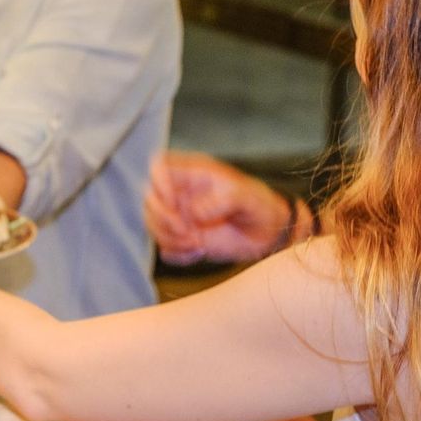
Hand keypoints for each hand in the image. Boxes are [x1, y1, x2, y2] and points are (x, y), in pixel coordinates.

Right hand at [144, 151, 296, 263]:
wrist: (269, 233)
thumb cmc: (260, 205)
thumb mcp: (247, 196)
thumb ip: (223, 199)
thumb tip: (194, 213)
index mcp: (193, 174)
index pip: (160, 166)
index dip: (158, 182)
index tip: (173, 201)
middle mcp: (182, 194)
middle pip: (150, 199)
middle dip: (162, 218)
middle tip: (187, 231)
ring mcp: (181, 217)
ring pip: (153, 225)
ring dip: (169, 238)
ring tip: (197, 244)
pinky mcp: (184, 240)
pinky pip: (165, 249)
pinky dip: (177, 254)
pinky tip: (198, 253)